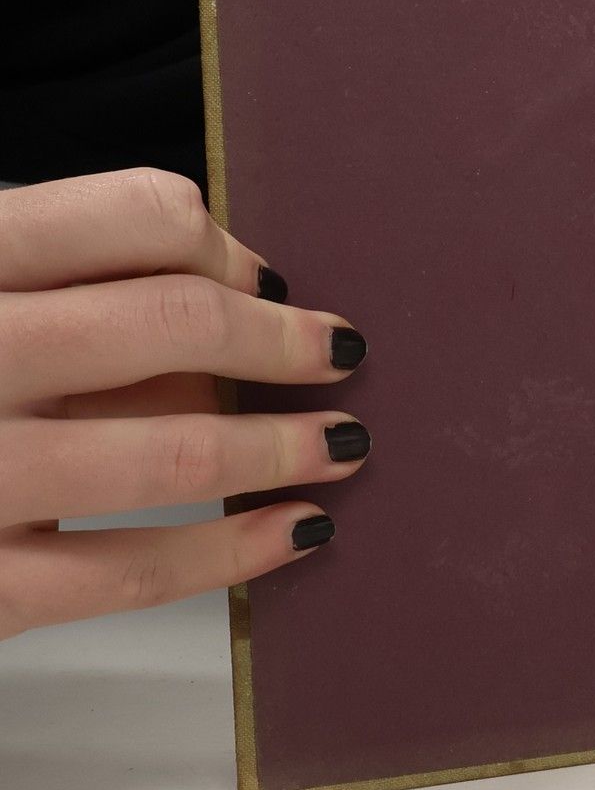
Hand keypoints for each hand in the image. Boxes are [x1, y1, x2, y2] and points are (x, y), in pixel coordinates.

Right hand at [0, 168, 369, 639]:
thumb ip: (54, 280)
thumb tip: (230, 293)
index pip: (133, 214)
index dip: (224, 244)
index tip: (269, 276)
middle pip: (172, 324)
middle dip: (282, 341)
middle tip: (341, 353)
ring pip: (171, 454)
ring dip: (283, 447)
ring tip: (344, 444)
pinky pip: (132, 575)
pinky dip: (234, 553)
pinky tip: (294, 533)